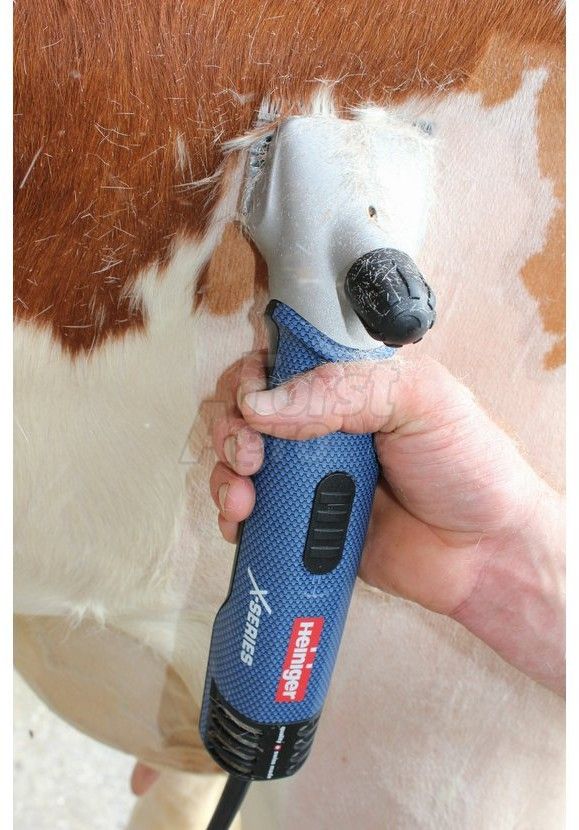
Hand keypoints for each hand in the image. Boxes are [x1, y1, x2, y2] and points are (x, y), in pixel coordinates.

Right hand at [210, 354, 564, 693]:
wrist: (486, 555)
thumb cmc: (469, 468)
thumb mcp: (422, 401)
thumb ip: (345, 389)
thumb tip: (261, 406)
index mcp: (348, 383)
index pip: (278, 361)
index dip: (251, 376)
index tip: (252, 400)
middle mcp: (321, 425)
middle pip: (244, 409)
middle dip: (229, 427)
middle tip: (248, 455)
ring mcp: (309, 476)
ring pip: (237, 459)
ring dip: (224, 472)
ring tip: (243, 496)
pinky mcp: (304, 523)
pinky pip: (251, 513)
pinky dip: (233, 515)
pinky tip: (243, 522)